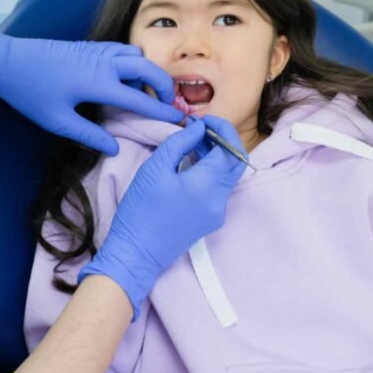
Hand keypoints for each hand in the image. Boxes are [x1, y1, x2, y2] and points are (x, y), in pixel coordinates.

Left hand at [0, 32, 182, 154]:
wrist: (6, 62)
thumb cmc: (30, 93)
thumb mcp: (57, 120)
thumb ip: (88, 135)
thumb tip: (115, 147)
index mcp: (97, 83)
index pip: (139, 98)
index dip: (160, 111)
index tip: (177, 120)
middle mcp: (103, 62)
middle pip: (147, 68)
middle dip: (162, 86)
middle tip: (165, 104)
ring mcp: (97, 51)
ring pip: (136, 54)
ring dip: (147, 71)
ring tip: (143, 93)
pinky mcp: (89, 46)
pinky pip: (121, 49)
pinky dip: (132, 61)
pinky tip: (123, 77)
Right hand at [78, 115, 248, 318]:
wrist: (137, 252)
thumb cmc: (141, 209)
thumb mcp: (155, 168)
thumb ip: (180, 142)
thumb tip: (198, 128)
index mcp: (209, 185)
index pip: (230, 148)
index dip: (220, 128)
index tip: (200, 119)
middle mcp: (221, 199)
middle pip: (236, 161)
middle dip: (223, 140)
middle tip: (200, 128)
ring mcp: (218, 212)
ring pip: (228, 175)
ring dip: (216, 155)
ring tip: (192, 142)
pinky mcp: (211, 220)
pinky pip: (218, 188)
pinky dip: (210, 171)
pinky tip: (190, 164)